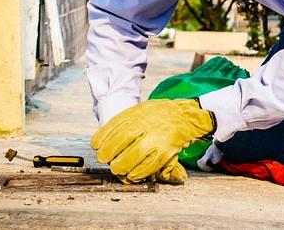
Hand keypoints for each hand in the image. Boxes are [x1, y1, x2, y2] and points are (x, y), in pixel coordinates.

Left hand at [91, 98, 214, 183]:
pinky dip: (135, 174)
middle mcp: (142, 128)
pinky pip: (144, 169)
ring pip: (126, 162)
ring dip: (119, 168)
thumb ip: (123, 122)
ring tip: (119, 168)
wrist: (186, 115)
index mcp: (134, 115)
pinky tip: (132, 173)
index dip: (99, 143)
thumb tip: (103, 140)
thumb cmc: (160, 114)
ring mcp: (153, 141)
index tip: (97, 148)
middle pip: (113, 149)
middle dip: (106, 158)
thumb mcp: (140, 110)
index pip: (107, 132)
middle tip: (108, 160)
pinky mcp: (163, 153)